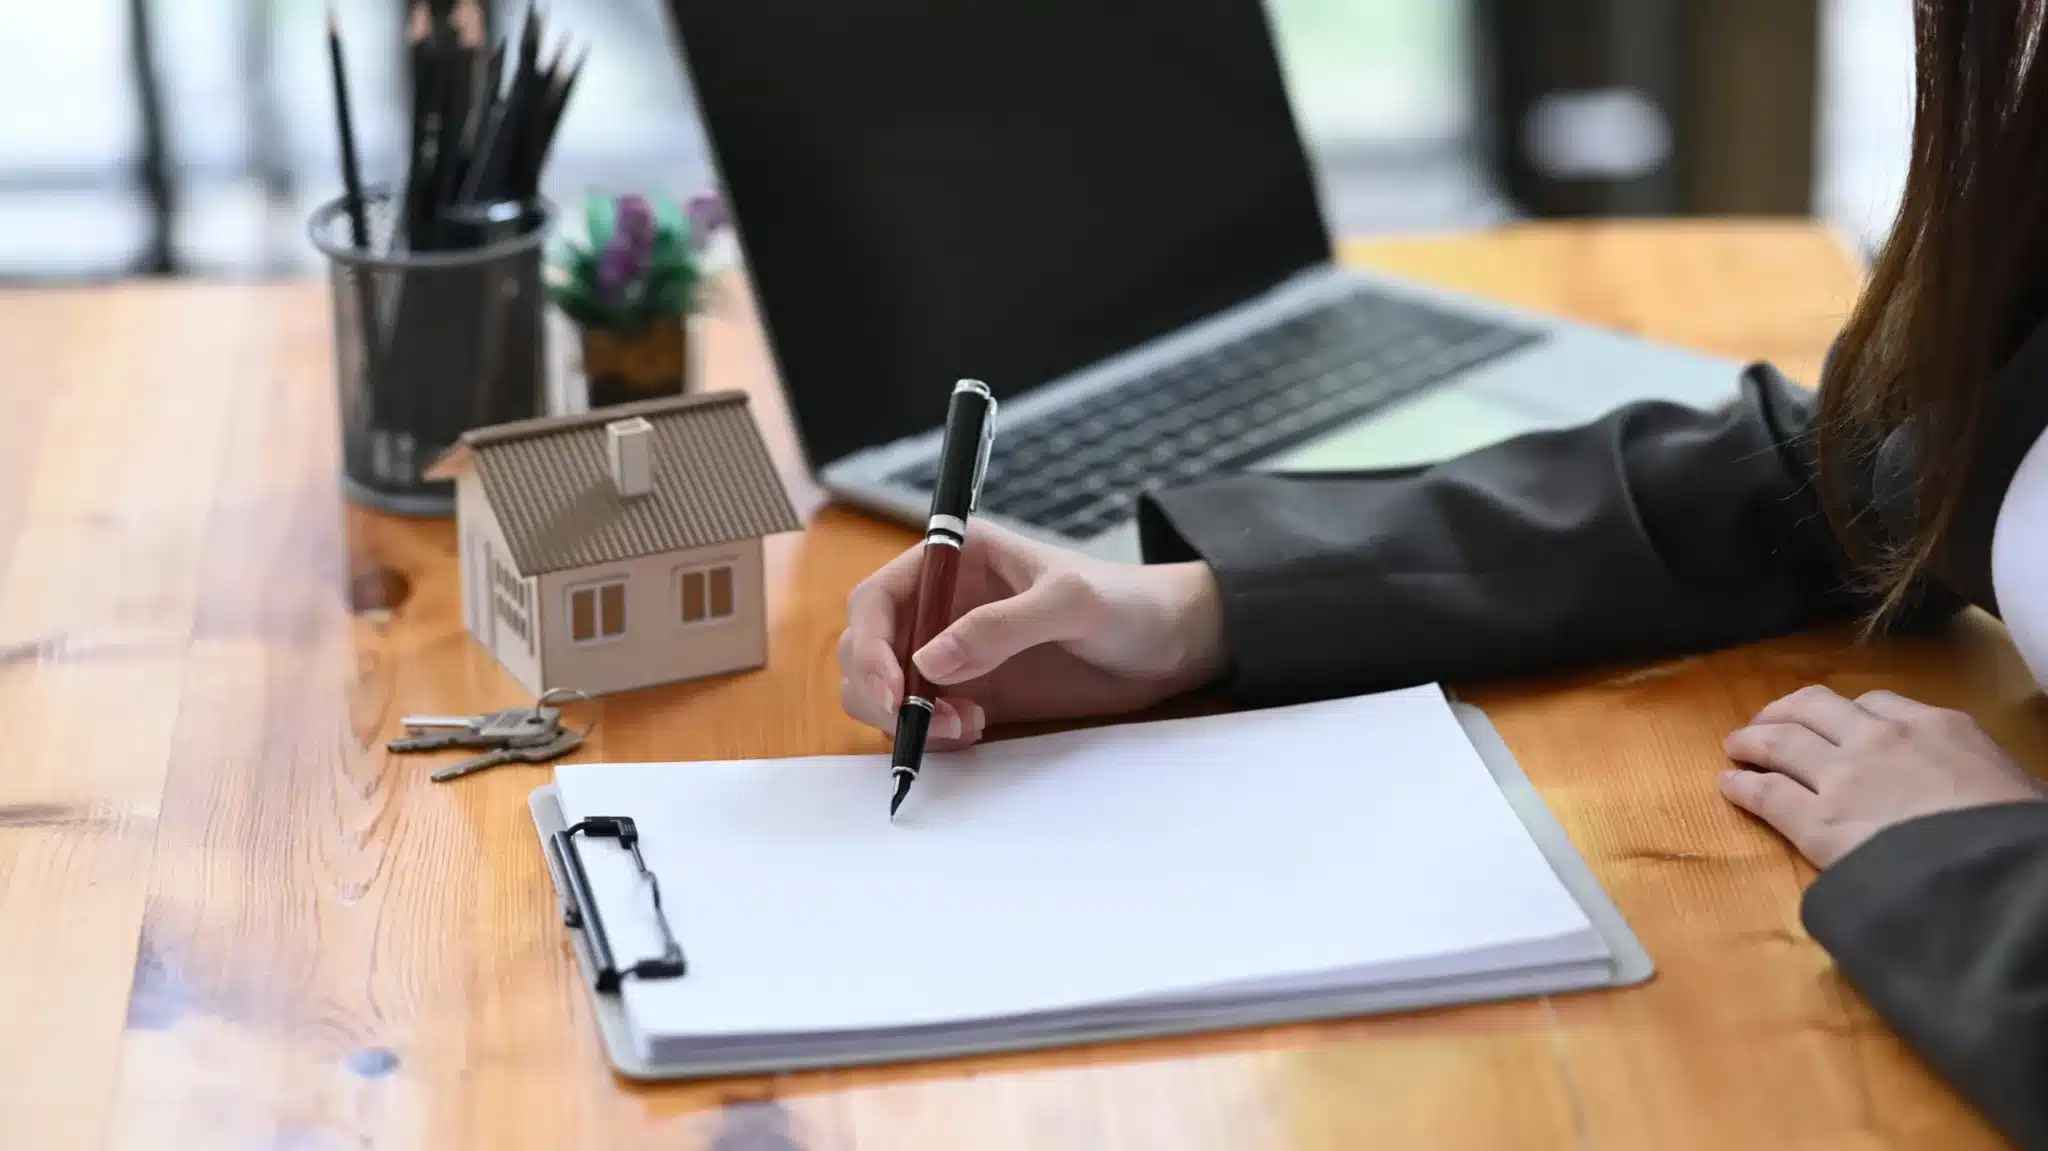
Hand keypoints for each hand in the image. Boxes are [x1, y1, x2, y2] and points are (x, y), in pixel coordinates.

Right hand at [837, 519, 1227, 747]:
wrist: (1172, 645)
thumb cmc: (1128, 602)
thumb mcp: (1070, 603)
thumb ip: (1002, 627)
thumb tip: (928, 663)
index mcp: (954, 560)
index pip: (876, 599)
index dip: (870, 645)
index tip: (893, 689)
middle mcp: (942, 604)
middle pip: (866, 648)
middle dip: (881, 690)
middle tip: (927, 720)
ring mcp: (954, 651)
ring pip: (884, 688)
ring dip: (904, 716)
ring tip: (962, 727)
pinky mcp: (972, 692)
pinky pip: (922, 717)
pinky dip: (930, 733)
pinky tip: (972, 731)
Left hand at [1720, 685, 2044, 867]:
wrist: (2000, 876)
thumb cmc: (2016, 835)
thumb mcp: (2011, 784)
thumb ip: (1973, 770)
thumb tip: (1968, 783)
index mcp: (1937, 726)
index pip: (1875, 703)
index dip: (1845, 713)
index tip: (1833, 724)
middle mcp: (1881, 739)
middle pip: (1813, 708)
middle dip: (1784, 712)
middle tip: (1766, 723)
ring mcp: (1844, 778)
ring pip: (1779, 742)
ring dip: (1752, 739)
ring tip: (1737, 745)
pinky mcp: (1818, 823)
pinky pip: (1766, 794)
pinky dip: (1741, 785)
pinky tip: (1729, 785)